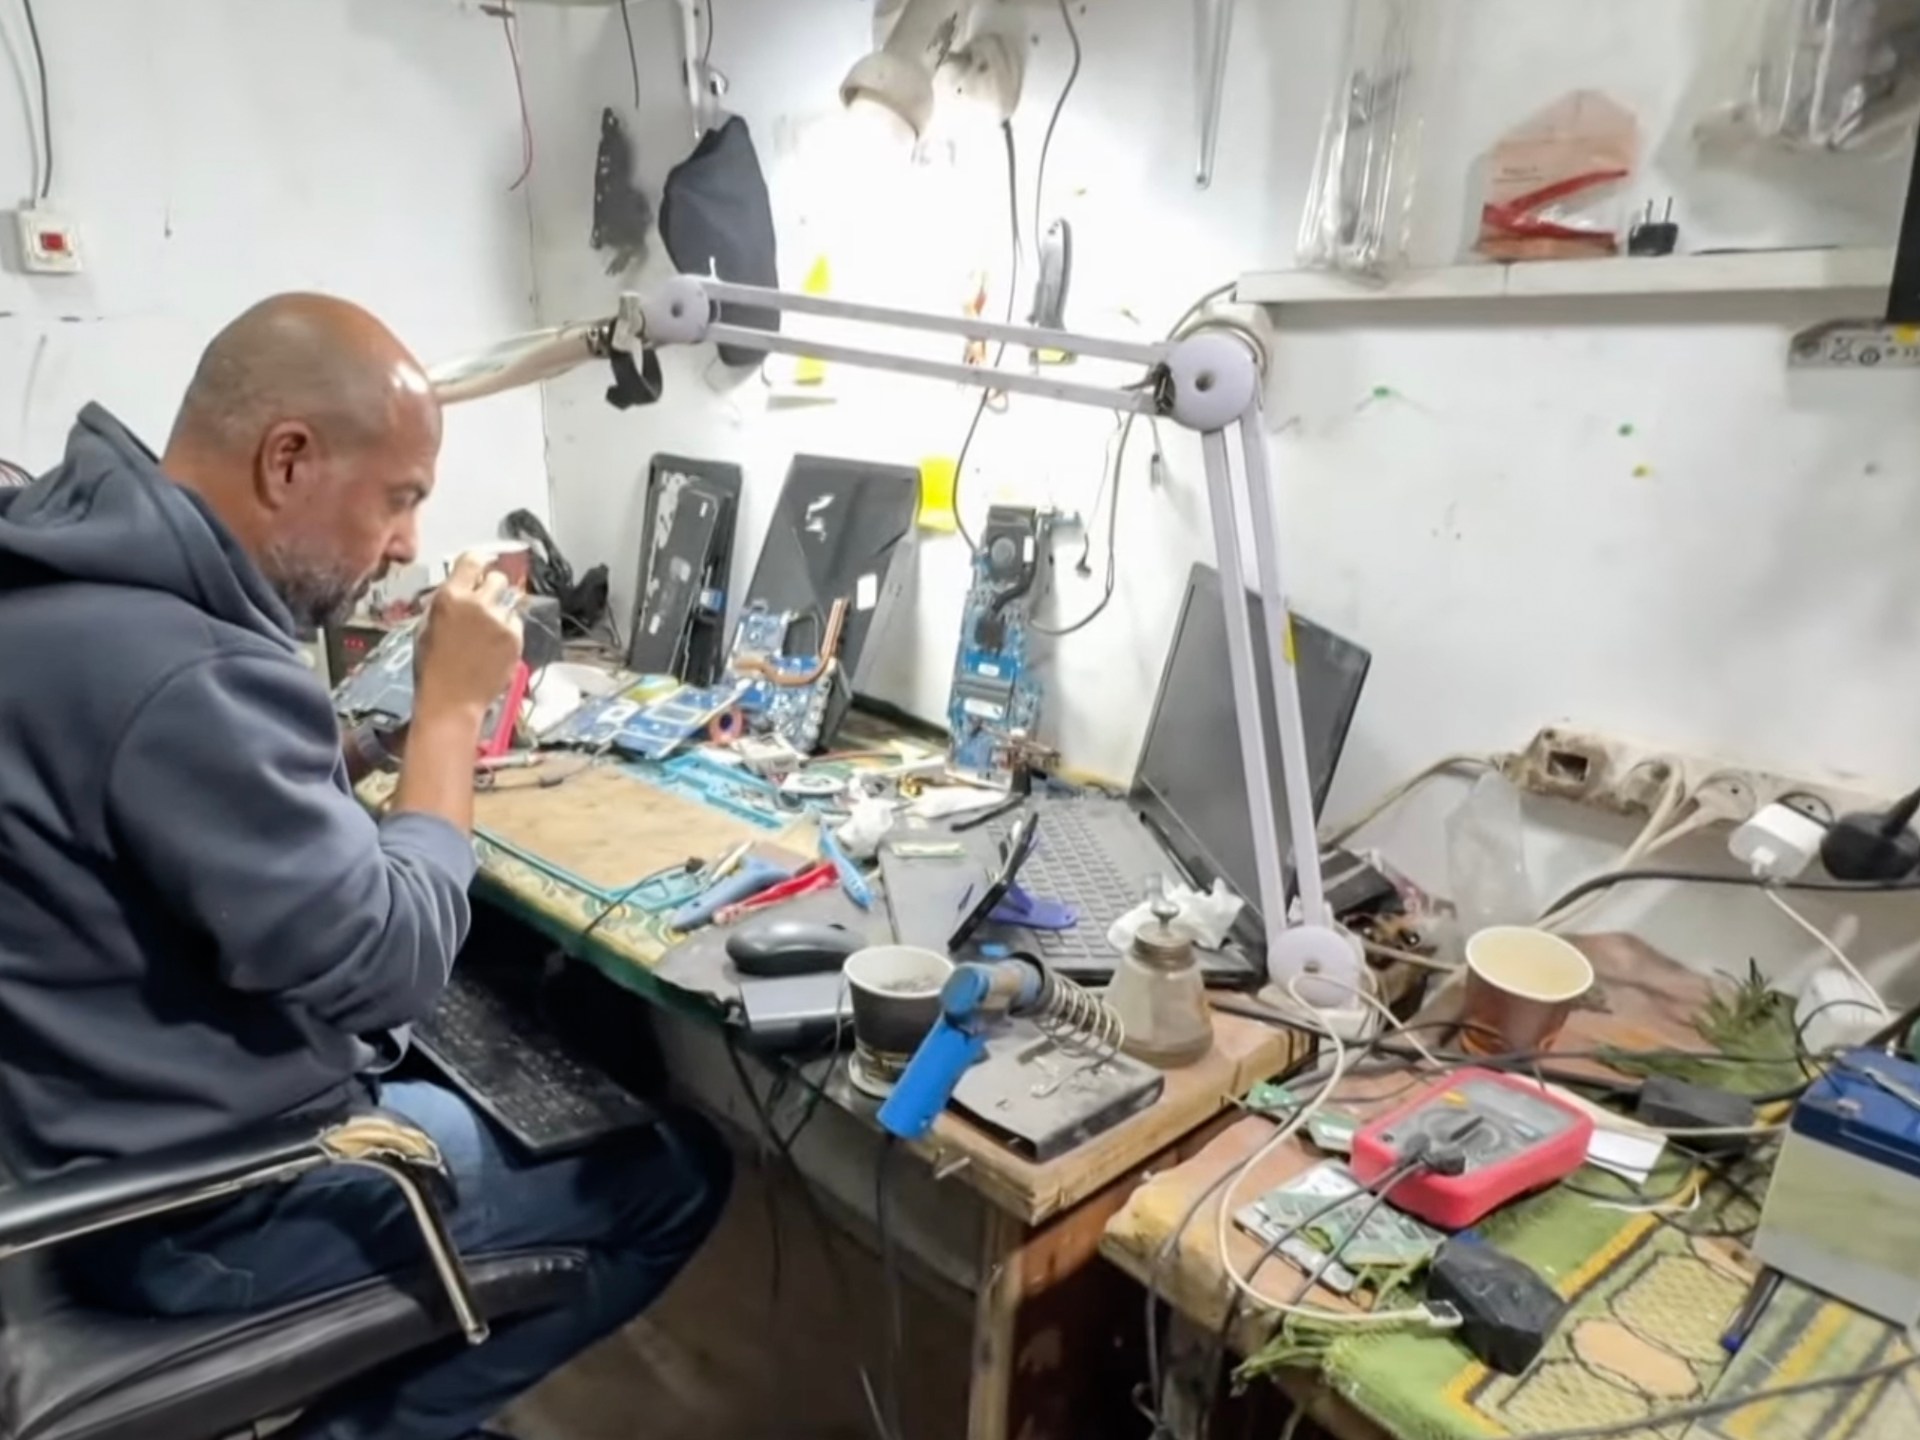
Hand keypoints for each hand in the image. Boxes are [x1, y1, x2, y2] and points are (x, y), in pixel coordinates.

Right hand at [412, 552, 523, 720]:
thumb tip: (463, 589)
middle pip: (498, 578)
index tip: (480, 568)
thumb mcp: (428, 625)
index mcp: (451, 596)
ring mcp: (500, 620)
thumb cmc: (432, 665)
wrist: (452, 699)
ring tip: (488, 634)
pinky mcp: (515, 638)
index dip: (478, 563)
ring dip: (501, 612)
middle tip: (485, 605)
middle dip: (492, 588)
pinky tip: (495, 647)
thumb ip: (448, 602)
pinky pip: (516, 624)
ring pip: (509, 603)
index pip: (472, 560)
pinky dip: (508, 631)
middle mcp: (478, 603)